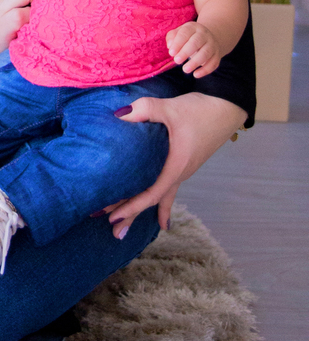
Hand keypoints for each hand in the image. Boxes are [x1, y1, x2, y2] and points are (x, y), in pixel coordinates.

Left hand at [103, 92, 246, 237]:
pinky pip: (169, 187)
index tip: (113, 217)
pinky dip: (162, 202)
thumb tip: (118, 115)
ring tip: (126, 227)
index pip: (151, 193)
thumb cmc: (201, 110)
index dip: (132, 206)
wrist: (227, 107)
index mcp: (176, 166)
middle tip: (115, 233)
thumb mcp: (171, 108)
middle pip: (153, 200)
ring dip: (142, 209)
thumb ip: (145, 110)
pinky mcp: (183, 162)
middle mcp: (179, 173)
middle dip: (133, 216)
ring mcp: (182, 170)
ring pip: (159, 195)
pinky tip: (163, 221)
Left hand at [167, 20, 221, 76]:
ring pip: (206, 53)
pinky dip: (205, 70)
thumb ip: (172, 37)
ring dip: (195, 62)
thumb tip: (170, 46)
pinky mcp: (217, 55)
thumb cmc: (188, 37)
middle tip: (177, 61)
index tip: (171, 53)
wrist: (208, 38)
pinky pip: (213, 63)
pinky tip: (196, 75)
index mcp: (193, 27)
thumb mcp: (179, 33)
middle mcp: (204, 35)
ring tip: (185, 70)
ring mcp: (212, 45)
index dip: (178, 43)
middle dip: (185, 52)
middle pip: (196, 42)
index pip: (185, 33)